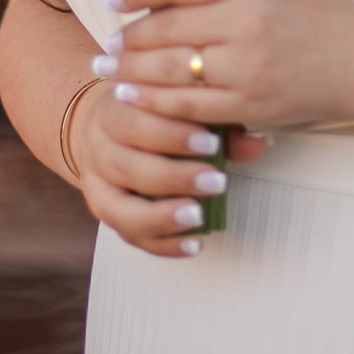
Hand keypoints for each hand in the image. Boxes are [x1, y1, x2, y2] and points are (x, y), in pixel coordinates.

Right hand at [67, 77, 271, 259]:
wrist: (112, 130)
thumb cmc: (159, 115)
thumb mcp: (183, 109)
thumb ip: (219, 123)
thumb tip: (258, 143)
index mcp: (112, 110)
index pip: (133, 121)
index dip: (171, 134)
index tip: (211, 143)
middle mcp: (96, 148)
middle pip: (125, 165)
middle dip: (173, 177)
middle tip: (216, 182)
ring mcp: (95, 186)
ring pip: (118, 208)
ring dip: (161, 216)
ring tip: (199, 216)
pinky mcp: (105, 216)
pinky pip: (128, 237)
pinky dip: (162, 244)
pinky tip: (194, 243)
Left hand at [97, 0, 353, 135]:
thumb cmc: (322, 18)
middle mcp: (246, 21)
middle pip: (166, 28)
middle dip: (127, 37)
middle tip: (105, 43)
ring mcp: (247, 67)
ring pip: (170, 69)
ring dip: (131, 70)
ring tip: (108, 69)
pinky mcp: (250, 105)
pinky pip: (189, 106)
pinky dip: (155, 101)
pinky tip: (135, 96)